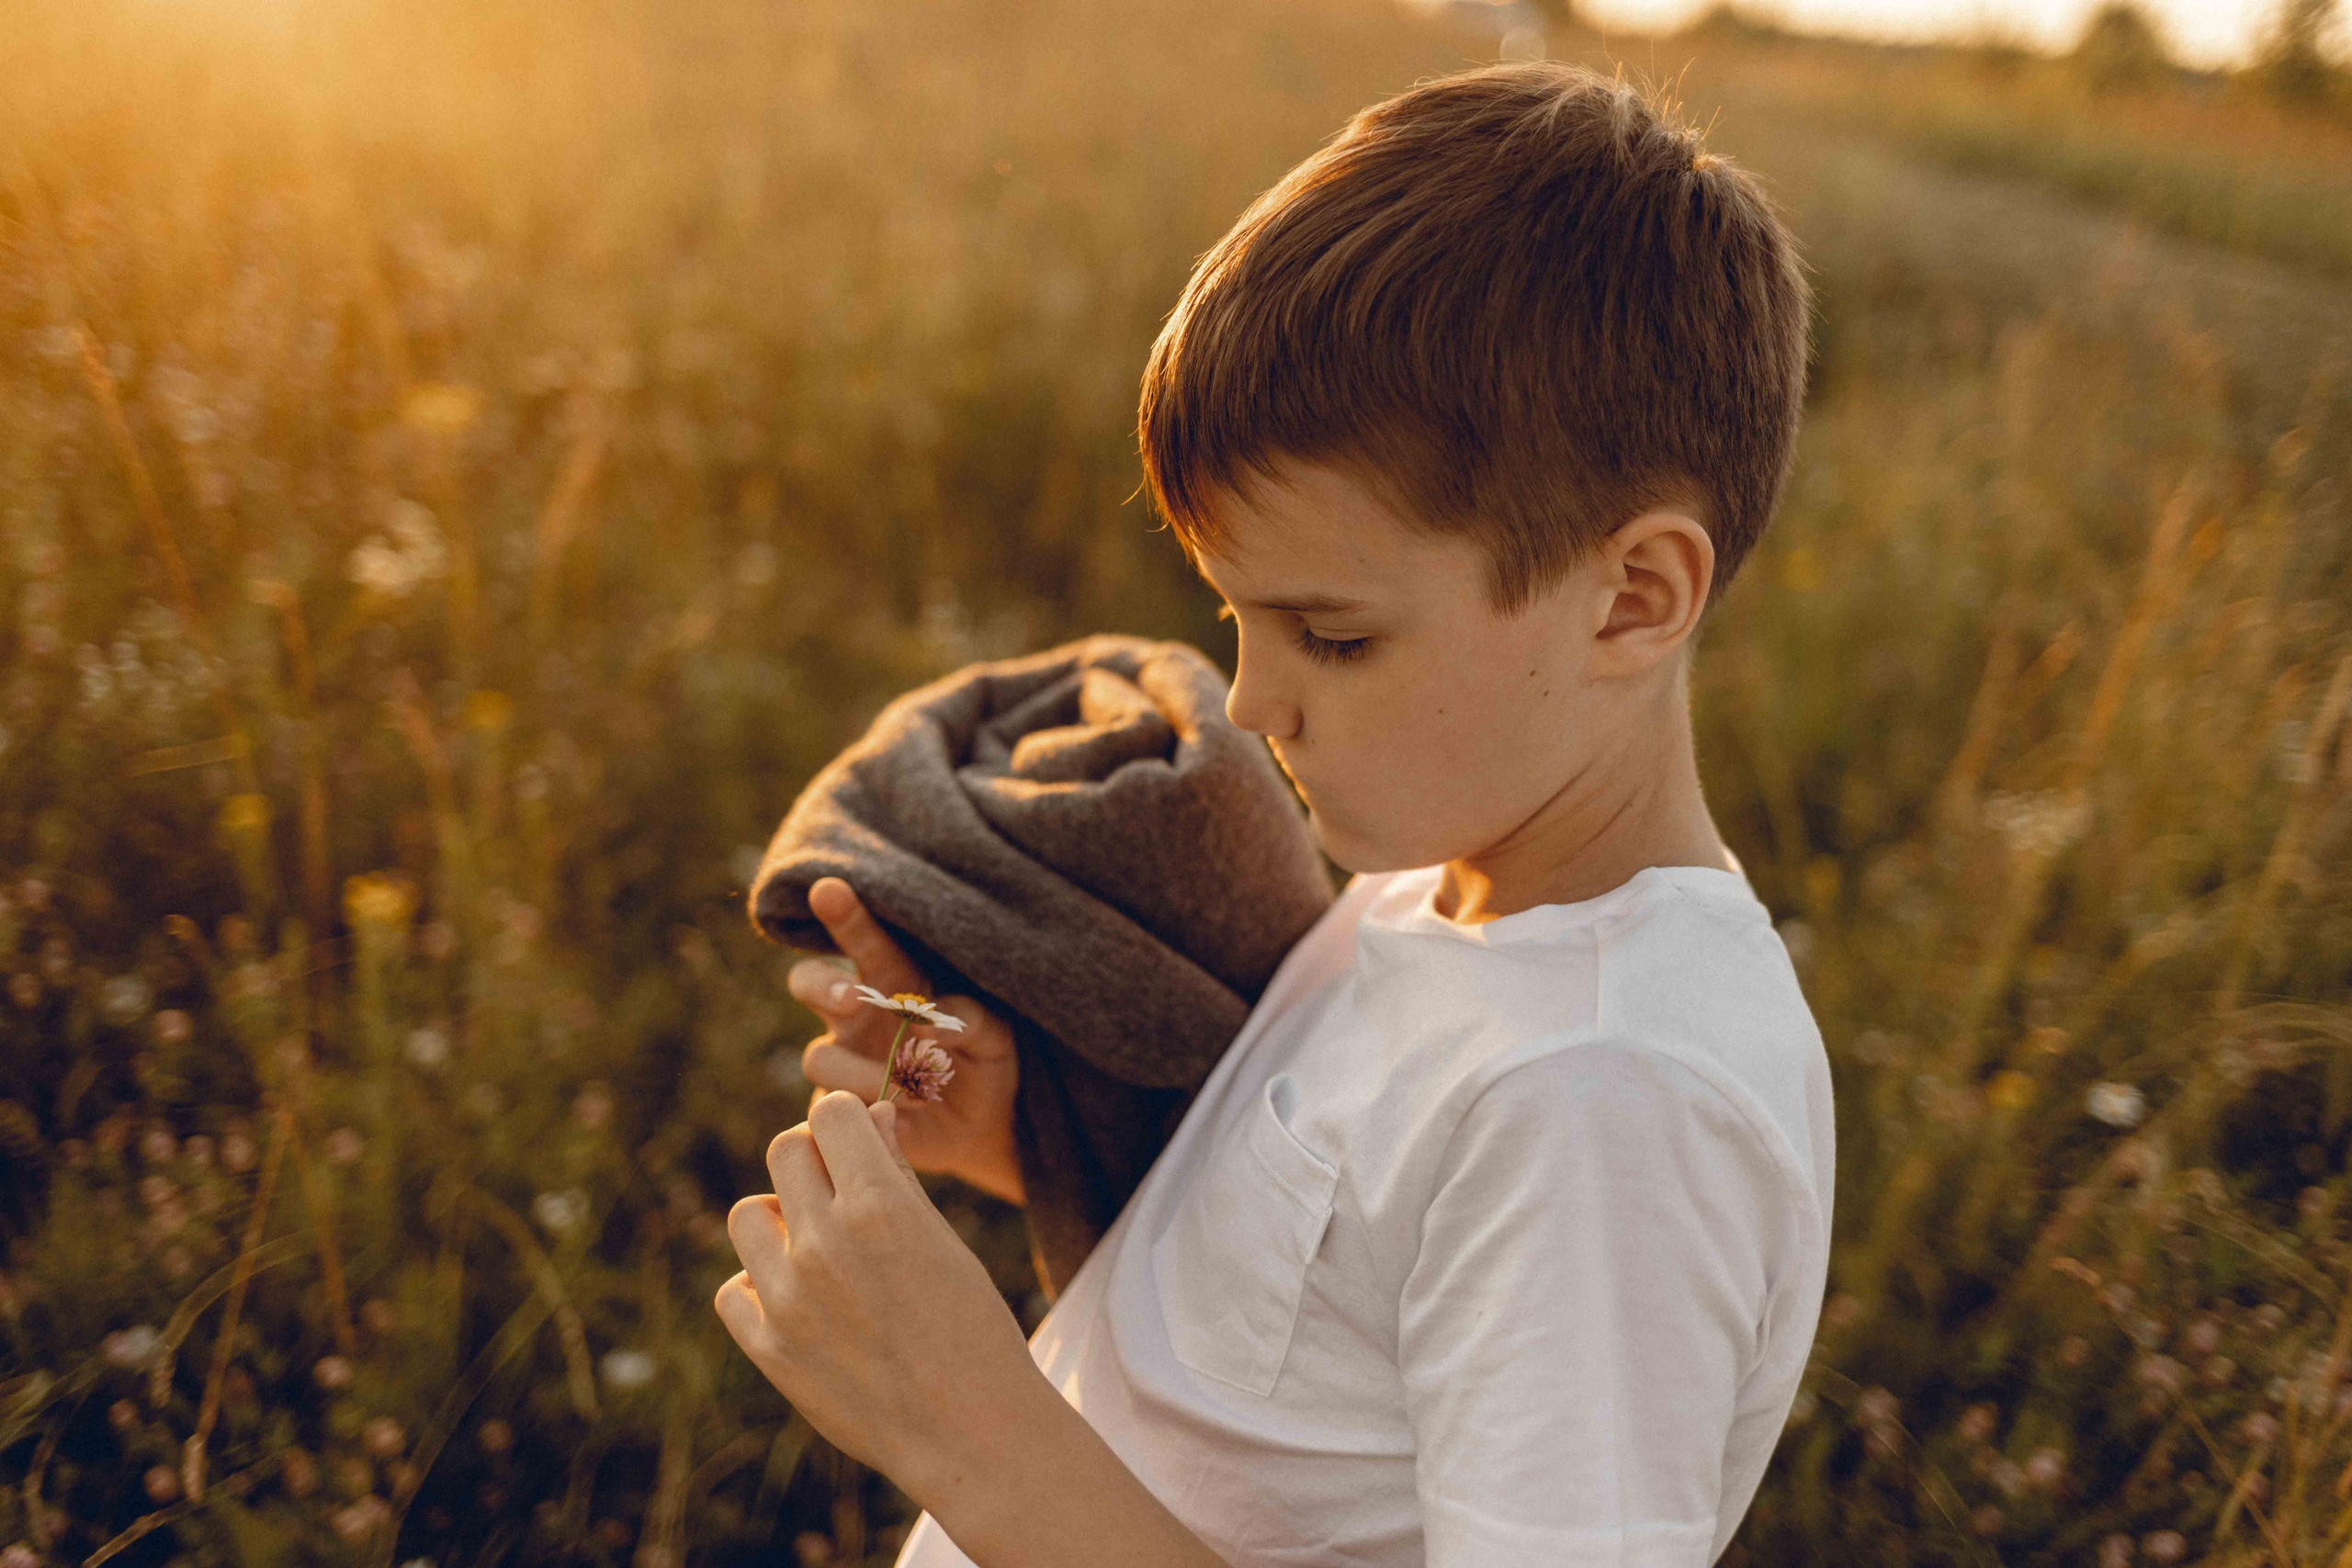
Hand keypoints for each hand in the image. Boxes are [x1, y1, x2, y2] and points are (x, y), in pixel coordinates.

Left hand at [716, 1091, 1047, 1497]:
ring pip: (748, 1214)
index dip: (847, 1121)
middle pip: (785, 1151)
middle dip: (813, 1160)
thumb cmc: (972, 1327)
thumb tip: (868, 1116)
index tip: (859, 1142)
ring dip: (780, 1219)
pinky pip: (734, 1288)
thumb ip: (896, 1172)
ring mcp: (787, 1297)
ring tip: (817, 1248)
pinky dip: (759, 1287)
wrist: (969, 1432)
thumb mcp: (944, 1238)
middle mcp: (824, 1242)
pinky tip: (800, 1300)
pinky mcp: (767, 1347)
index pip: (830, 1113)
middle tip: (840, 1191)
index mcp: (879, 1204)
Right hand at [786, 877, 1024, 1206]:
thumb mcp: (993, 1036)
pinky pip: (828, 1109)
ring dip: (864, 1073)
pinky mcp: (838, 1109)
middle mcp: (855, 1016)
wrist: (983, 1129)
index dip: (844, 915)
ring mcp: (841, 1062)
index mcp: (892, 982)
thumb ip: (970, 1019)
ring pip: (820, 1056)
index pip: (862, 942)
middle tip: (852, 999)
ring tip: (915, 1094)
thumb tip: (927, 1026)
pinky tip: (896, 1120)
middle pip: (807, 981)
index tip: (829, 888)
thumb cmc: (984, 1064)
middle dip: (822, 985)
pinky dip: (862, 1112)